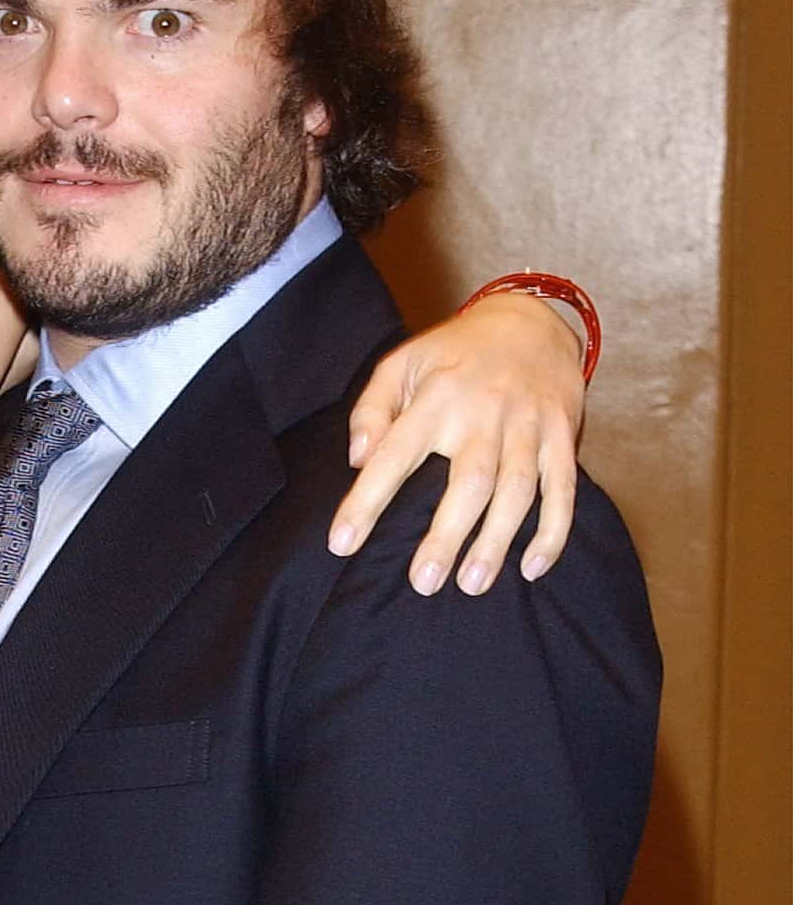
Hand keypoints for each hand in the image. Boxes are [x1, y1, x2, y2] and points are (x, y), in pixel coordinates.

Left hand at [333, 293, 583, 595]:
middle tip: (423, 582)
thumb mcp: (402, 364)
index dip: (366, 500)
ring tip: (471, 585)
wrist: (531, 320)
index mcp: (437, 397)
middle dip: (447, 535)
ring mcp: (529, 425)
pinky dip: (553, 531)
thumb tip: (357, 459)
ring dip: (497, 541)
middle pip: (470, 481)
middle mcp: (485, 412)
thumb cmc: (454, 354)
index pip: (394, 454)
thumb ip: (372, 410)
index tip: (341, 543)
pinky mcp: (562, 435)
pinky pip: (563, 489)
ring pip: (518, 490)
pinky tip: (532, 568)